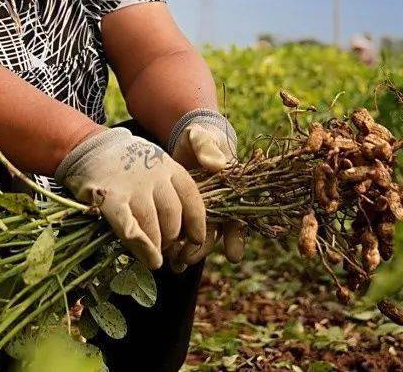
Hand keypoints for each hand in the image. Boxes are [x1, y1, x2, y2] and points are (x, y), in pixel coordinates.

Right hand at [55, 127, 205, 269]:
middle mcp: (154, 175)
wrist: (90, 148)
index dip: (197, 223)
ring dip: (156, 247)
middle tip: (167, 249)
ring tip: (155, 257)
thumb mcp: (154, 165)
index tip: (196, 239)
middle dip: (172, 238)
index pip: (191, 198)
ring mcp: (132, 186)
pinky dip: (141, 248)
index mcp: (168, 166)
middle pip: (172, 215)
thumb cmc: (126, 164)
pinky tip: (147, 258)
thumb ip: (169, 189)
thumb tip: (185, 229)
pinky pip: (130, 229)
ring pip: (152, 225)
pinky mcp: (111, 198)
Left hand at [164, 110, 245, 270]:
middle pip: (214, 234)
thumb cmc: (199, 138)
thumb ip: (207, 148)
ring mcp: (199, 211)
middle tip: (187, 258)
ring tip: (175, 263)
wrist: (182, 141)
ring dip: (187, 253)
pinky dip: (174, 246)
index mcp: (229, 190)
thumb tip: (215, 164)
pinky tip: (165, 257)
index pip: (237, 217)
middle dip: (202, 249)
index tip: (233, 256)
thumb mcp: (203, 138)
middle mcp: (218, 205)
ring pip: (196, 238)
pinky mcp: (181, 213)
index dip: (236, 237)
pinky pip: (180, 233)